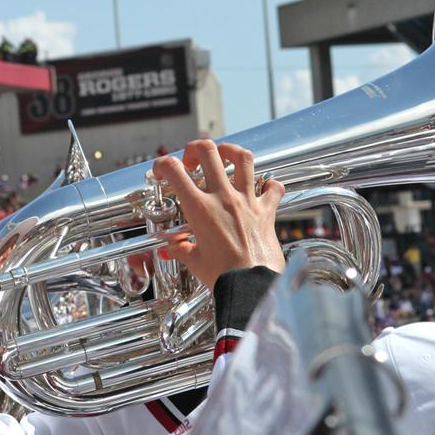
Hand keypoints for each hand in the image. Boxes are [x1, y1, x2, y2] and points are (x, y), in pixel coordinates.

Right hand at [151, 139, 285, 289]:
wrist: (252, 286)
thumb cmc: (224, 277)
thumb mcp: (194, 261)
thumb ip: (182, 249)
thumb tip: (174, 247)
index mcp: (200, 209)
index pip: (174, 171)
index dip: (163, 164)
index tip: (161, 170)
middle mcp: (223, 198)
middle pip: (208, 151)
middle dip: (195, 149)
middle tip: (192, 160)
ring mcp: (247, 201)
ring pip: (242, 157)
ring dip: (230, 151)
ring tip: (225, 156)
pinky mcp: (267, 211)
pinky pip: (273, 187)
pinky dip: (269, 183)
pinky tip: (264, 186)